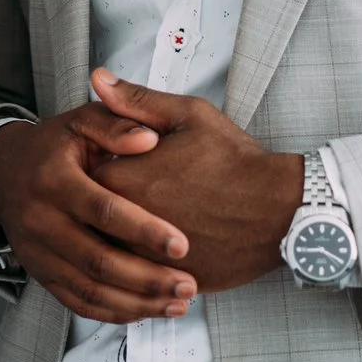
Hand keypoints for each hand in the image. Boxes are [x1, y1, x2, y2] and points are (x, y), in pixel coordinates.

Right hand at [0, 100, 197, 323]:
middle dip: (147, 279)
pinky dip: (114, 312)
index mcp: (53, 179)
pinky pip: (77, 303)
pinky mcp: (39, 274)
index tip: (182, 245)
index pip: (102, 210)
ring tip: (178, 304)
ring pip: (89, 290)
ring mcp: (37, 252)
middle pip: (97, 260)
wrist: (3, 173)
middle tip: (188, 285)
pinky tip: (147, 311)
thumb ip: (116, 125)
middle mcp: (40, 220)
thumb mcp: (81, 122)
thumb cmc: (54, 146)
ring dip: (136, 303)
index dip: (143, 230)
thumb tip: (150, 140)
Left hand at [86, 70, 303, 294]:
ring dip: (117, 242)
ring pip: (112, 255)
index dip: (91, 172)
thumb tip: (99, 80)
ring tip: (142, 225)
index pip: (81, 180)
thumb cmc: (237, 162)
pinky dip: (143, 268)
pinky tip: (157, 252)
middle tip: (122, 197)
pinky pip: (141, 281)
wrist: (280, 209)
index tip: (106, 166)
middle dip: (99, 210)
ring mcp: (149, 259)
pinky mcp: (172, 281)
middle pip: (89, 222)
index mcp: (124, 181)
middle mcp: (128, 225)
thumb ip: (136, 101)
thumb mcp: (188, 116)